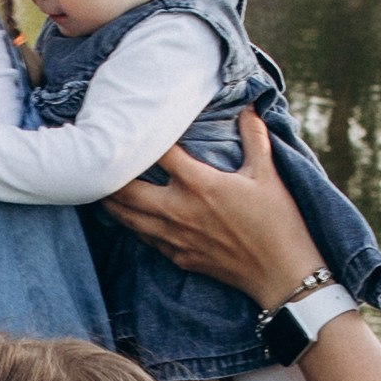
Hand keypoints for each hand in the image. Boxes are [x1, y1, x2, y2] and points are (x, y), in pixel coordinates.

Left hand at [103, 109, 316, 301]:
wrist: (282, 275)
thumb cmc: (278, 223)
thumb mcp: (269, 174)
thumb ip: (254, 137)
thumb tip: (250, 106)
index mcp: (200, 184)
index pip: (160, 153)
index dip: (145, 137)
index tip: (136, 124)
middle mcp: (180, 211)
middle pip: (128, 190)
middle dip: (111, 175)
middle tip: (99, 160)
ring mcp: (176, 238)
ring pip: (128, 218)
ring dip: (112, 202)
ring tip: (99, 187)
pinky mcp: (179, 257)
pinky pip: (144, 238)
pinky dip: (131, 225)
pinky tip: (127, 217)